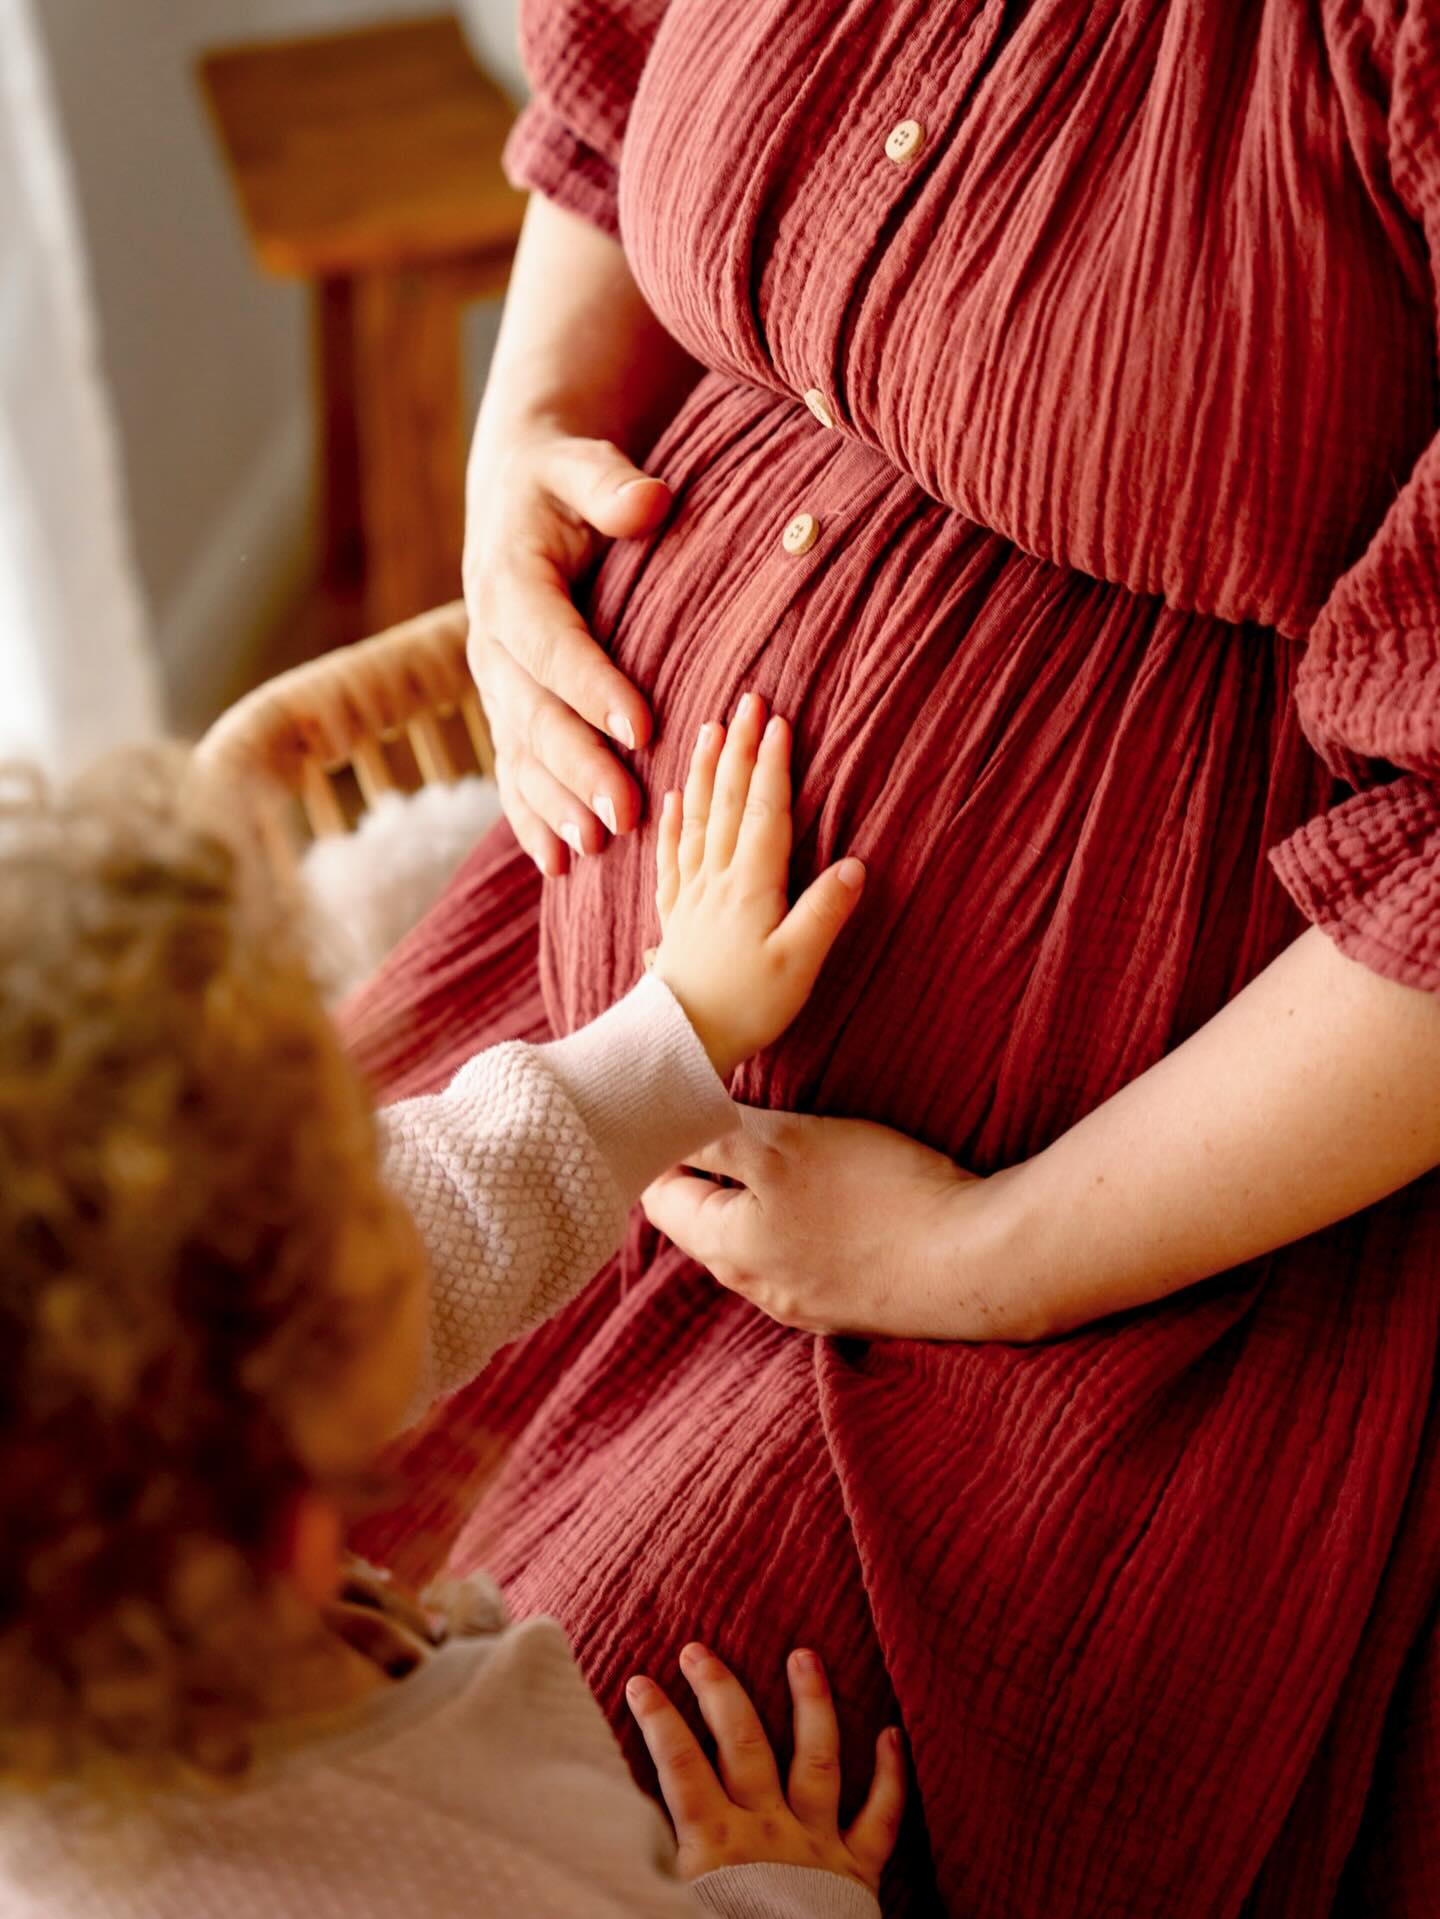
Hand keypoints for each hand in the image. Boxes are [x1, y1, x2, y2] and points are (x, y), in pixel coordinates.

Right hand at [463, 416, 671, 876]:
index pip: (552, 642)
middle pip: (534, 714)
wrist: (518, 490)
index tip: (641, 727)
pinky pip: (513, 771)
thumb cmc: (564, 477)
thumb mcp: (582, 462)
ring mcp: (495, 684)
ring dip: (554, 805)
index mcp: (510, 583)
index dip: (591, 687)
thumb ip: (610, 482)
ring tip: (594, 850)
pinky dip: (531, 818)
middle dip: (577, 768)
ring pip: (521, 753)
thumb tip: (649, 500)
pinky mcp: (507, 709)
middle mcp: (492, 642)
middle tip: (623, 813)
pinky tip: (557, 863)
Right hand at [626, 1643, 904, 1893]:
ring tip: (804, 1654)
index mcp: (714, 1846)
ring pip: (816, 1759)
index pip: (678, 1764)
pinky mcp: (858, 1873)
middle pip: (741, 1743)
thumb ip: (651, 1858)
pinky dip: (892, 1775)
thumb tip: (617, 1819)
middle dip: (719, 1689)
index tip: (639, 1679)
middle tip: (699, 1648)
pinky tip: (894, 1734)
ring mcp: (817, 1846)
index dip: (657, 1718)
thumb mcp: (669, 1903)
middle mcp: (767, 1833)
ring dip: (811, 1703)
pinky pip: (882, 1817)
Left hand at [643, 1110, 1038, 1339]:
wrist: (978, 1264)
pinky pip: (805, 1255)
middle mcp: (756, 1287)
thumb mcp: (783, 1145)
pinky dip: (807, 1220)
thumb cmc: (877, 1196)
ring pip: (758, 1238)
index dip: (663, 1144)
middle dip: (713, 1168)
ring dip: (763, 1194)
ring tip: (793, 1147)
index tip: (683, 1103)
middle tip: (737, 1113)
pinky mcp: (852, 1303)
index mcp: (725, 1249)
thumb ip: (715, 1134)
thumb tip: (668, 1122)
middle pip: (706, 1220)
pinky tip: (841, 1192)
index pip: (659, 1196)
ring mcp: (806, 1303)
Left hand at [653, 696, 865, 1076]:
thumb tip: (856, 864)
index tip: (778, 720)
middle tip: (746, 700)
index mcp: (752, 886)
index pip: (764, 812)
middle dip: (741, 748)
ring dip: (707, 771)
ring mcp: (692, 894)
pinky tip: (674, 798)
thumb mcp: (799, 964)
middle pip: (729, 802)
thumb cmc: (745, 1006)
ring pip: (698, 818)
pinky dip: (673, 821)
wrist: (679, 1041)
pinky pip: (672, 855)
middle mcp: (718, 880)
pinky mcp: (675, 915)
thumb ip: (825, 912)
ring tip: (710, 729)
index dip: (772, 765)